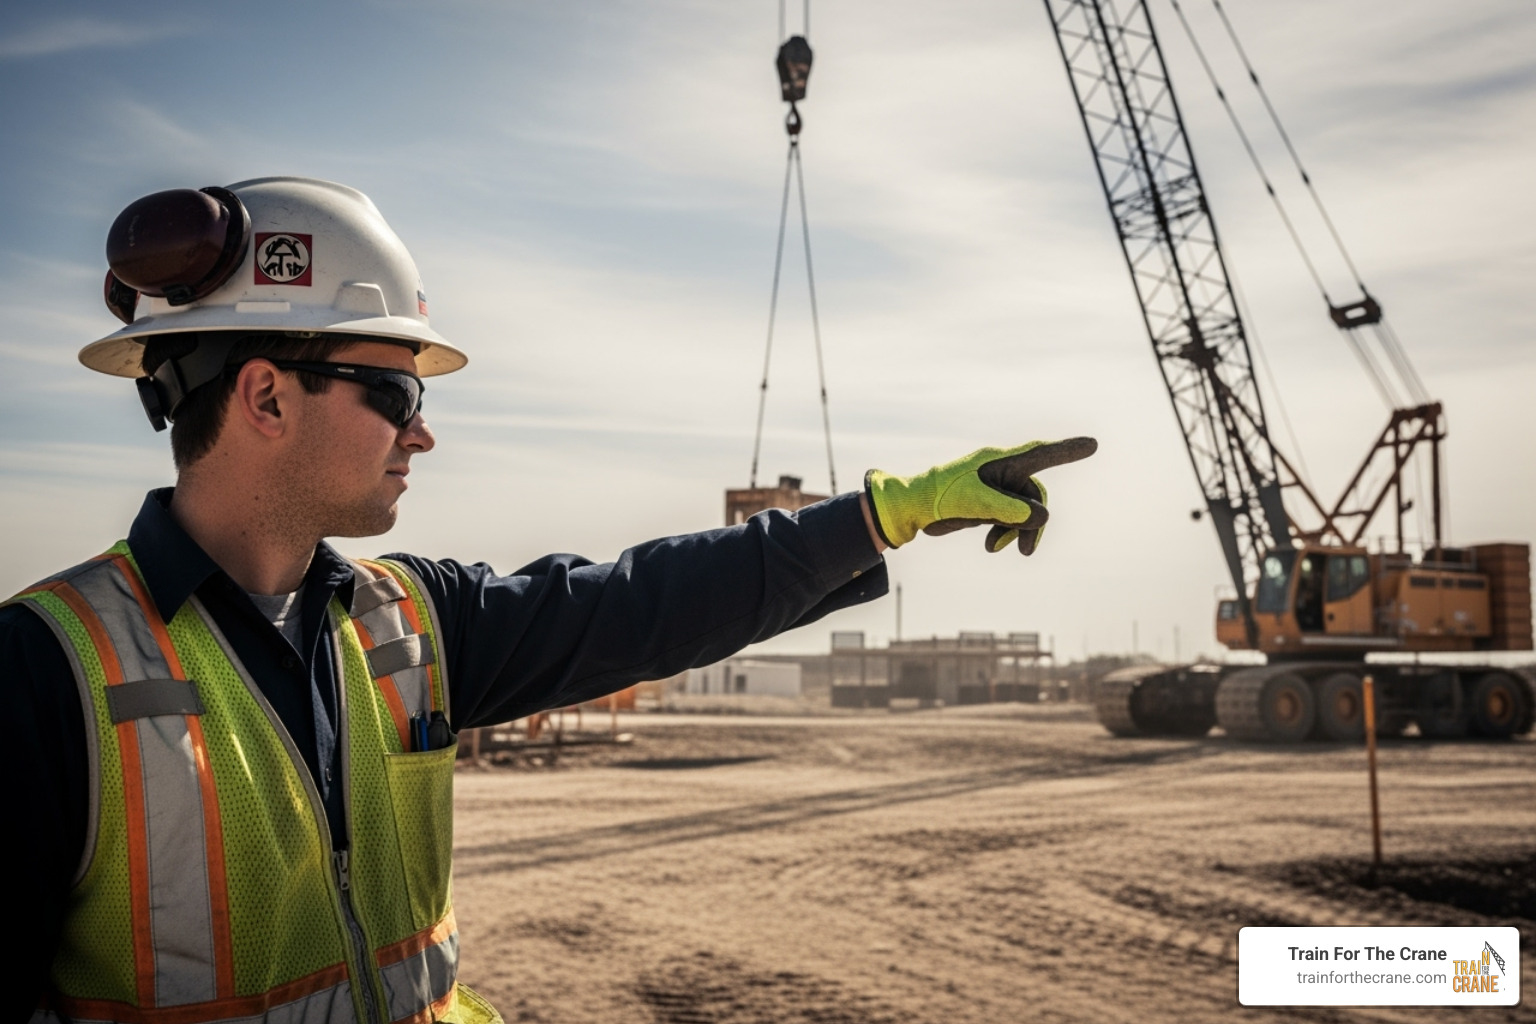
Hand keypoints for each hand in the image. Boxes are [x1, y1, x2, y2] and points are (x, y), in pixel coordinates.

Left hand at [863, 438, 1096, 554]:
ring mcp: (996, 488)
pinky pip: (1010, 519)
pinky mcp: (989, 504)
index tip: (1093, 444)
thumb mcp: (976, 503)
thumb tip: (1043, 518)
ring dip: (1016, 532)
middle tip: (1025, 552)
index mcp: (1000, 462)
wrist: (913, 508)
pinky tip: (990, 547)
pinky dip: (1005, 533)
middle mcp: (1002, 471)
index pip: (1041, 454)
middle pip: (1035, 496)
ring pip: (1024, 511)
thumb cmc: (940, 497)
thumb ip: (1010, 510)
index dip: (1068, 450)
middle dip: (1034, 524)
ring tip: (995, 548)